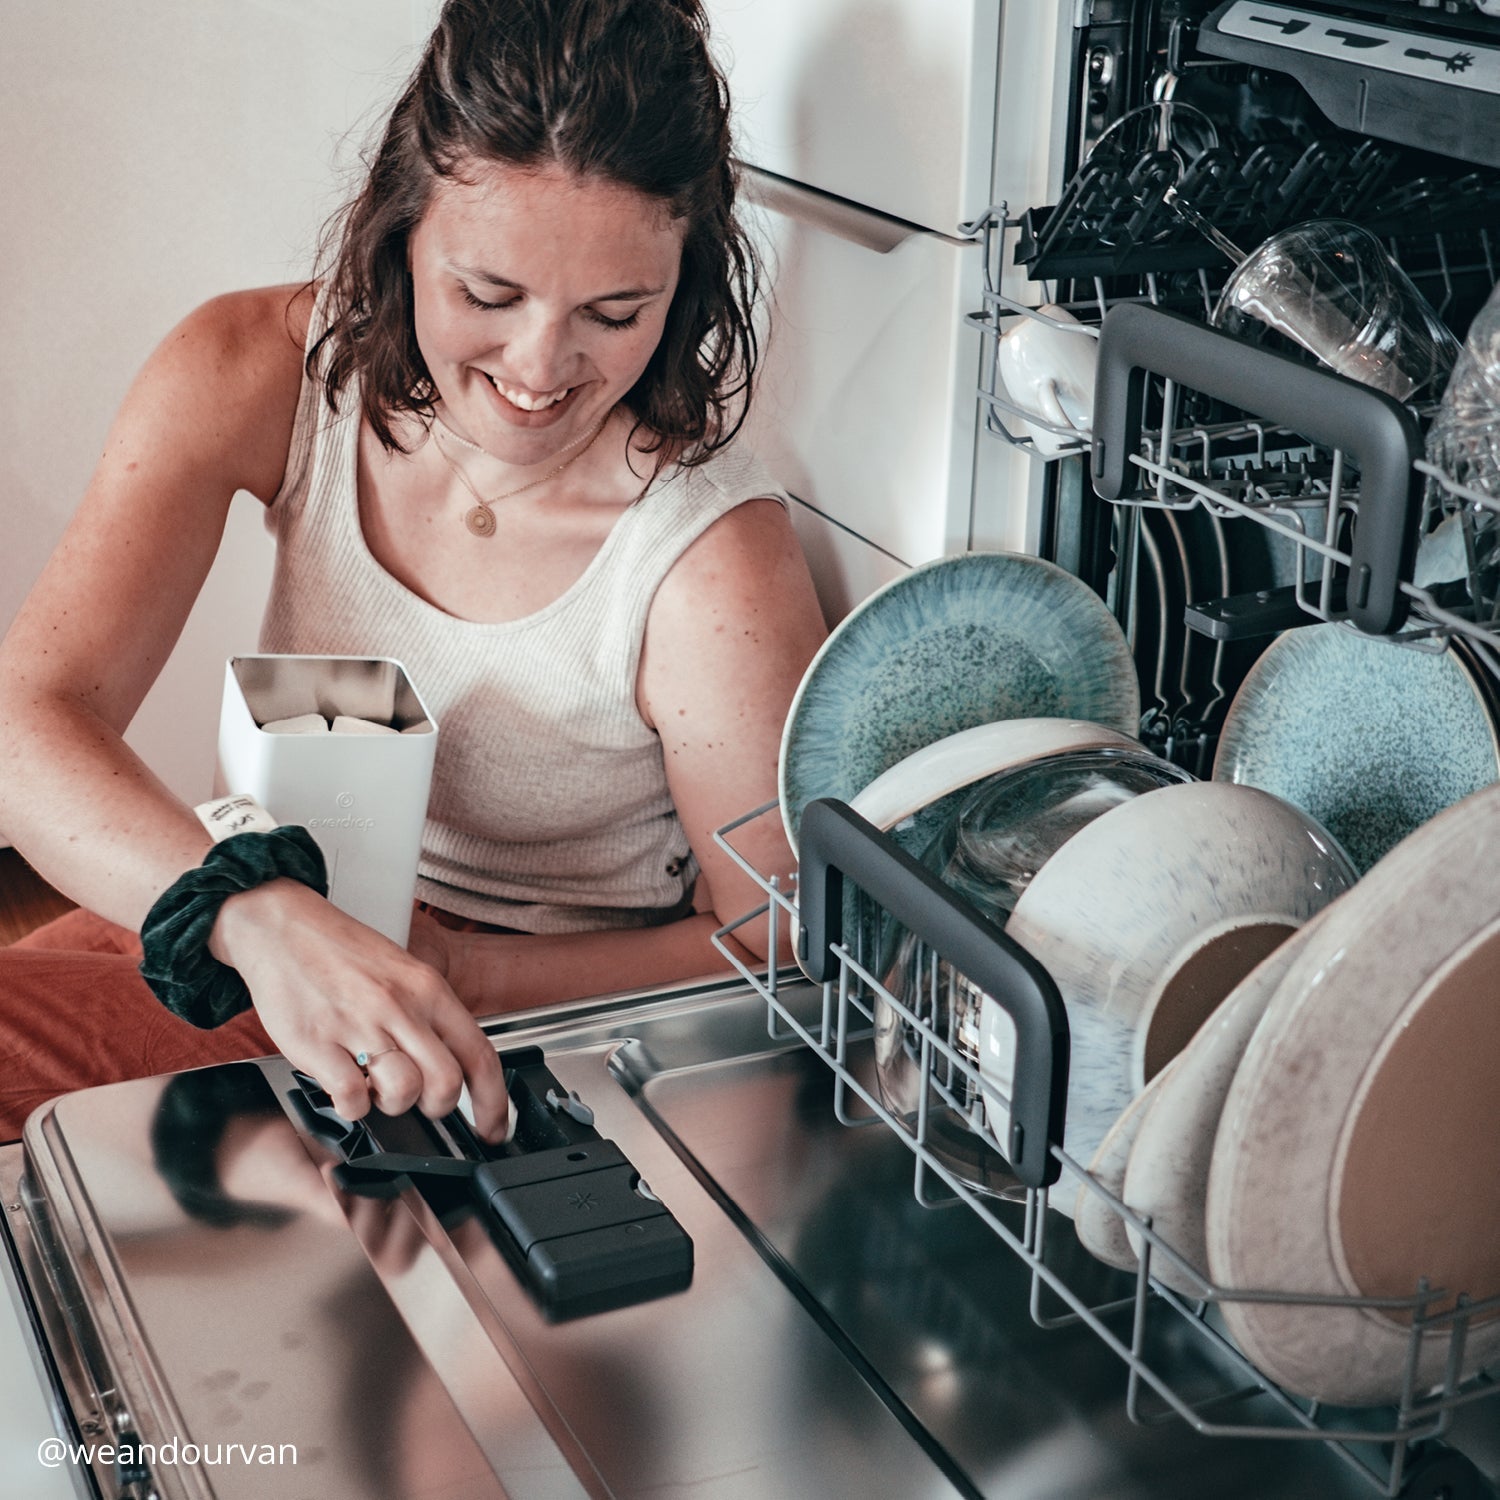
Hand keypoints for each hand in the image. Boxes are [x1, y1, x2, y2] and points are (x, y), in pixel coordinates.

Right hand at [210, 879, 508, 1140]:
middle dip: (438, 1107)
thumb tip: (455, 1066)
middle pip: (446, 1082)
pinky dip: (351, 1107)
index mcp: (429, 990)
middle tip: (420, 1102)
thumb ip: (430, 1016)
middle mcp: (400, 1007)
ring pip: (403, 1092)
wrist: (283, 927)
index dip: (494, 1102)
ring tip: (375, 1085)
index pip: (480, 1054)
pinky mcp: (317, 1044)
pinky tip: (344, 1087)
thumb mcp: (404, 972)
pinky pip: (350, 1099)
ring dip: (392, 1104)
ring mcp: (358, 1025)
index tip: (493, 1129)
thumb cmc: (343, 953)